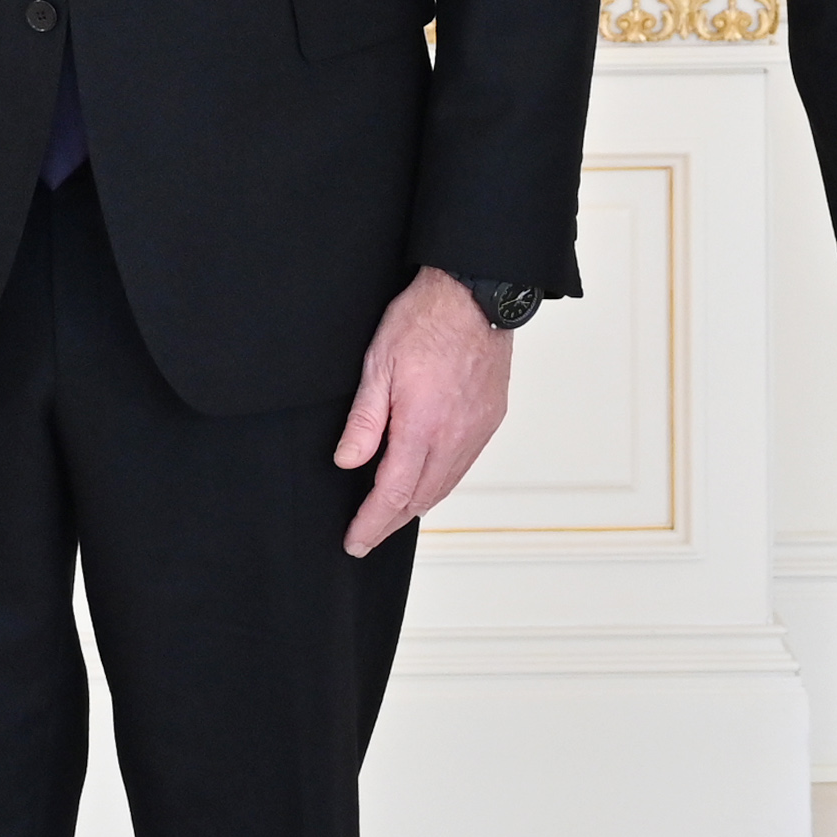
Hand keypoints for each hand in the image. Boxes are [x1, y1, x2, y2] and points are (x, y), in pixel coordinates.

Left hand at [334, 265, 512, 555]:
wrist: (475, 295)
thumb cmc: (426, 320)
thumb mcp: (378, 365)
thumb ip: (364, 421)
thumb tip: (347, 461)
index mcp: (422, 428)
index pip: (392, 494)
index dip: (371, 523)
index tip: (355, 541)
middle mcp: (454, 438)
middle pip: (420, 499)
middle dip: (390, 523)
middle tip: (367, 535)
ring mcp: (476, 431)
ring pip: (444, 487)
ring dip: (416, 507)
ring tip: (391, 516)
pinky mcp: (489, 420)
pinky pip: (463, 466)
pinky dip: (441, 484)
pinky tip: (427, 482)